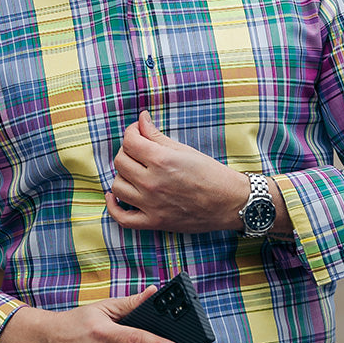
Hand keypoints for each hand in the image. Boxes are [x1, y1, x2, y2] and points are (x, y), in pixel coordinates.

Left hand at [106, 111, 247, 232]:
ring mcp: (151, 204)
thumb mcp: (184, 150)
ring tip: (134, 172)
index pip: (129, 141)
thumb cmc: (210, 174)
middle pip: (120, 161)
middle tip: (139, 151)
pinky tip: (115, 196)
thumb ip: (157, 135)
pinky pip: (122, 218)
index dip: (131, 131)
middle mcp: (152, 182)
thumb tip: (141, 119)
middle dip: (127, 151)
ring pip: (117, 185)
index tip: (138, 131)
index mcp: (161, 160)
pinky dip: (114, 207)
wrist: (229, 203)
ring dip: (122, 175)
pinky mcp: (154, 222)